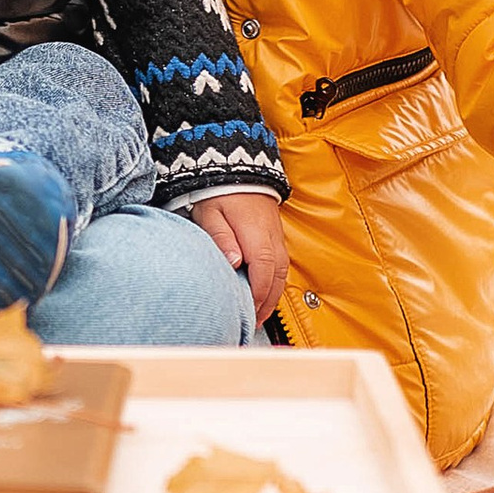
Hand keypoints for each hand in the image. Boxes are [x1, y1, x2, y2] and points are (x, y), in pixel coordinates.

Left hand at [188, 188, 287, 322]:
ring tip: (258, 316)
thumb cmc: (220, 192)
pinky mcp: (276, 237)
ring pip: (281, 276)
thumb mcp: (212, 214)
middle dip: (265, 305)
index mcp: (257, 238)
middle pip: (275, 281)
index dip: (255, 299)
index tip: (245, 314)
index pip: (261, 276)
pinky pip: (280, 266)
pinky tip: (264, 294)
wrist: (238, 167)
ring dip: (271, 297)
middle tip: (251, 324)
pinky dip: (274, 284)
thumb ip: (222, 239)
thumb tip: (234, 263)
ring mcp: (277, 239)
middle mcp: (272, 242)